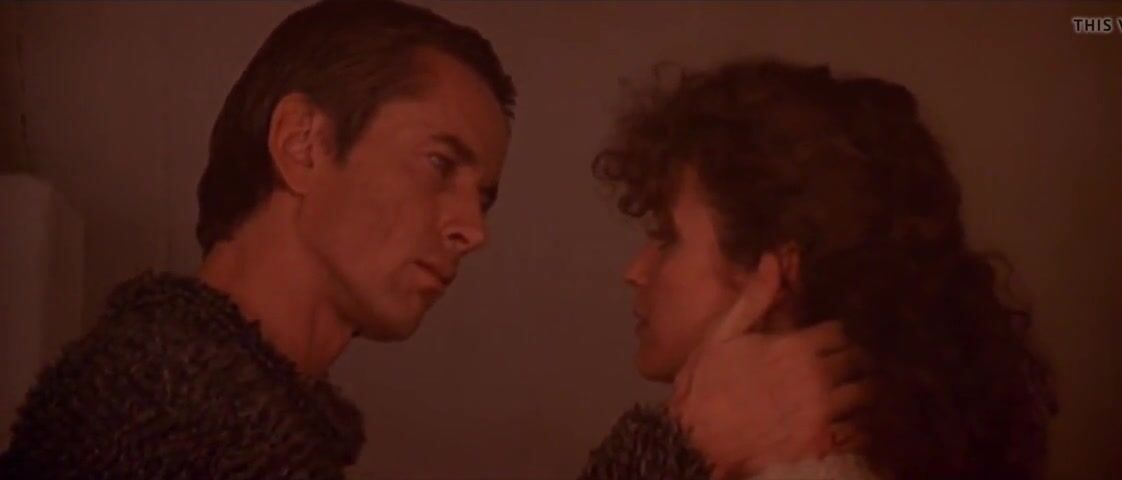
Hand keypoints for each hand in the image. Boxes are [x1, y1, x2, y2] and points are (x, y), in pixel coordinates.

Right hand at [670, 254, 871, 478]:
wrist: (696, 436)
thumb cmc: (706, 382)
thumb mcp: (722, 333)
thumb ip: (754, 298)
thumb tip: (772, 259)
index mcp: (797, 346)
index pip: (840, 332)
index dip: (835, 334)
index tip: (829, 339)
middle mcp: (816, 376)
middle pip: (857, 360)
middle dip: (852, 359)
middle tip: (844, 364)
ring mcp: (821, 410)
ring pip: (864, 392)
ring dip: (860, 388)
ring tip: (850, 390)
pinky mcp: (821, 440)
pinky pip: (858, 428)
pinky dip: (859, 422)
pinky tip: (847, 420)